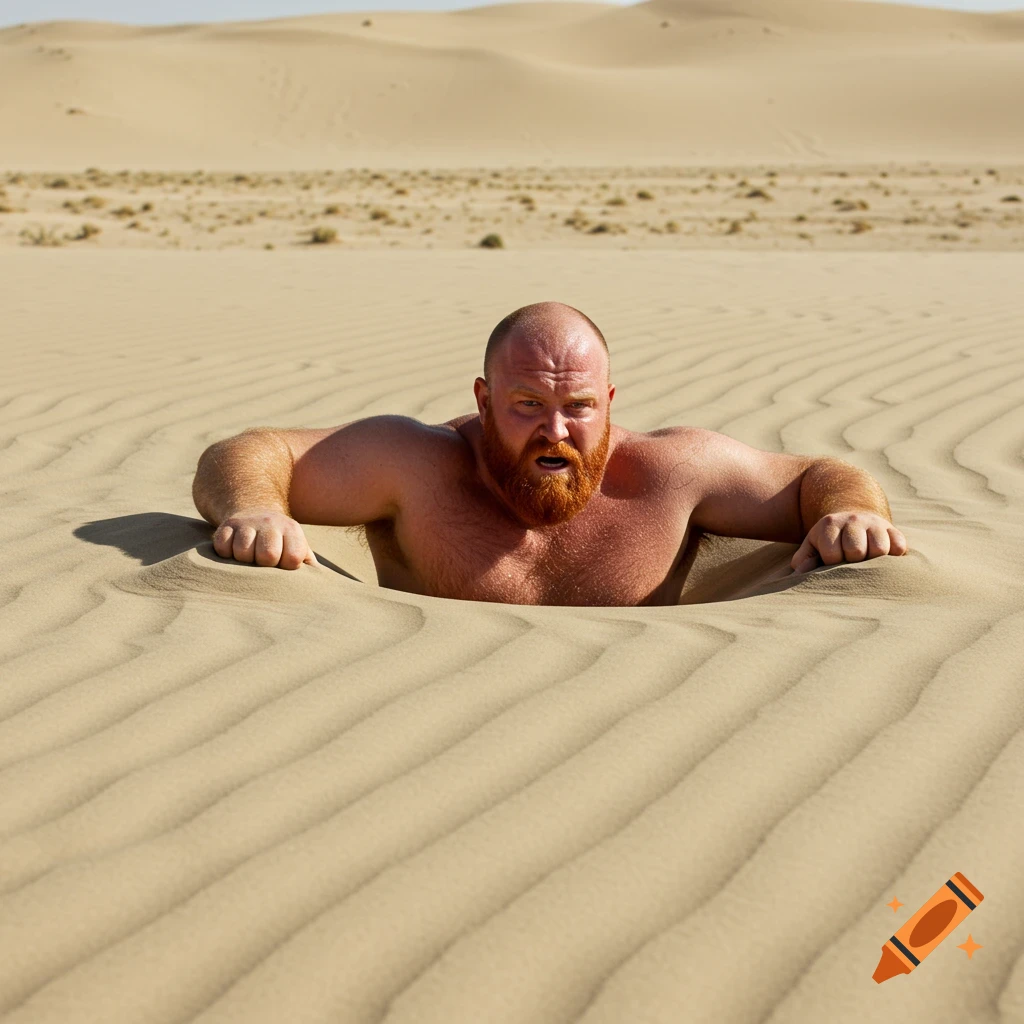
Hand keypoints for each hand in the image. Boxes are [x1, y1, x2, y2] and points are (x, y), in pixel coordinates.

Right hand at [213, 509, 317, 569]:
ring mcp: (247, 523)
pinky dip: (225, 555)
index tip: (283, 565)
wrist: (257, 513)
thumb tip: (321, 588)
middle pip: (267, 555)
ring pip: (242, 551)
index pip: (292, 557)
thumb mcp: (300, 548)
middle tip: (263, 563)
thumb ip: (310, 566)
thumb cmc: (282, 542)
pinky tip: (233, 553)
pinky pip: (222, 546)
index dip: (287, 567)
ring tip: (249, 558)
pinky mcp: (227, 525)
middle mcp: (271, 523)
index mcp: (292, 530)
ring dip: (243, 561)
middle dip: (264, 566)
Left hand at [791, 511, 906, 573]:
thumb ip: (803, 560)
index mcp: (830, 524)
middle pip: (856, 550)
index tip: (831, 562)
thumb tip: (801, 573)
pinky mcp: (893, 530)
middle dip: (852, 562)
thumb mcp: (812, 545)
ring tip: (866, 561)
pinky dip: (894, 556)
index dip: (831, 563)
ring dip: (873, 561)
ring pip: (880, 549)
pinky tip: (883, 559)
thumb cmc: (830, 540)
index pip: (832, 553)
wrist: (853, 517)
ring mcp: (875, 524)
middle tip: (850, 562)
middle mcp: (853, 520)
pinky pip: (899, 546)